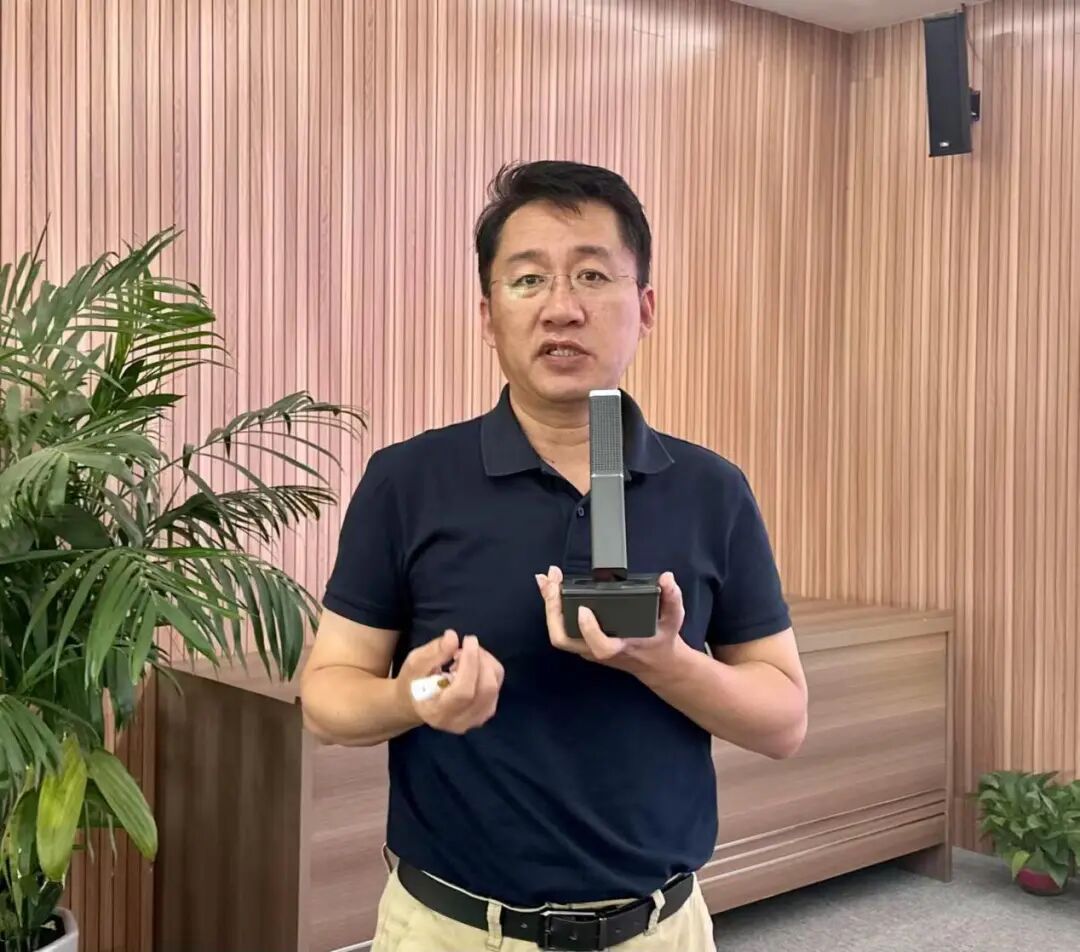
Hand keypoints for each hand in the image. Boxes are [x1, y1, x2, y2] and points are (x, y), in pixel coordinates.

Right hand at [395, 630, 503, 733]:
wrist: (416, 705)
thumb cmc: (413, 684)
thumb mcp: (415, 664)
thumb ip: (433, 652)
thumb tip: (453, 637)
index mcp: (439, 712)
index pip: (464, 691)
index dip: (470, 663)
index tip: (468, 640)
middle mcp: (461, 721)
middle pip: (486, 689)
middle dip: (480, 659)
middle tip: (465, 646)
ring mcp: (476, 719)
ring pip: (495, 685)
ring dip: (485, 661)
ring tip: (466, 655)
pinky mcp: (486, 712)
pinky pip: (497, 685)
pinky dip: (489, 668)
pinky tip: (473, 665)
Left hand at [535, 565, 687, 677]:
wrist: (656, 663)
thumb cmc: (661, 640)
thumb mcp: (674, 619)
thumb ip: (672, 598)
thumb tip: (667, 579)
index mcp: (620, 648)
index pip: (600, 646)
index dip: (588, 629)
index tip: (583, 608)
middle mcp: (599, 651)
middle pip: (564, 639)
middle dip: (553, 610)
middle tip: (552, 582)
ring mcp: (588, 648)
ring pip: (558, 634)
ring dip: (549, 606)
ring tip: (546, 580)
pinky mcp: (582, 642)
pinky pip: (560, 627)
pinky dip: (552, 607)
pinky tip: (549, 587)